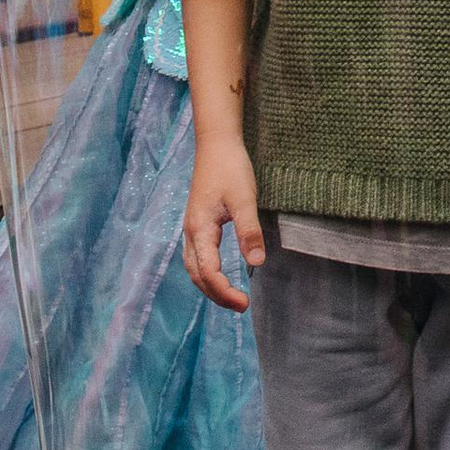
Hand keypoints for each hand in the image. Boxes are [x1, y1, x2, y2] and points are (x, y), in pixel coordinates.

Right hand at [183, 135, 263, 309]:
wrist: (216, 143)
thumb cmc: (230, 168)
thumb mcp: (245, 199)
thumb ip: (250, 231)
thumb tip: (258, 263)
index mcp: (200, 229)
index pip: (208, 271)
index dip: (224, 292)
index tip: (244, 303)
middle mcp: (191, 232)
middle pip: (197, 274)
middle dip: (216, 294)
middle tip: (240, 306)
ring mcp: (192, 227)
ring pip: (193, 266)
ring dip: (209, 285)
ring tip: (230, 297)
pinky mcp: (197, 222)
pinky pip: (196, 256)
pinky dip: (206, 271)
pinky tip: (219, 273)